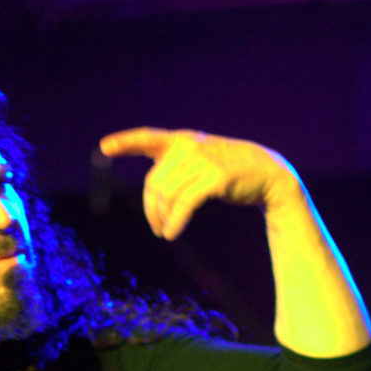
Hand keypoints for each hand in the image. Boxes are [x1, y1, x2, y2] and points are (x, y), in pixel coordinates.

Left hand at [97, 128, 299, 240]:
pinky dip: (175, 221)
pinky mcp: (214, 178)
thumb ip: (177, 166)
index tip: (104, 147)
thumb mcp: (201, 159)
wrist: (266, 172)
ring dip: (162, 218)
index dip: (126, 142)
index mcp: (182, 140)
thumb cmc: (229, 170)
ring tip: (164, 231)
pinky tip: (172, 233)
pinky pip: (184, 204)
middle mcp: (189, 146)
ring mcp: (202, 160)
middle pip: (154, 182)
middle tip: (155, 226)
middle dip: (151, 208)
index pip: (148, 138)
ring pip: (167, 195)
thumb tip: (153, 193)